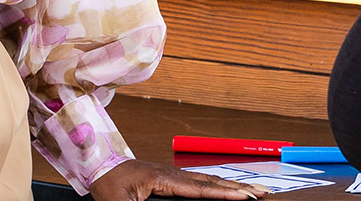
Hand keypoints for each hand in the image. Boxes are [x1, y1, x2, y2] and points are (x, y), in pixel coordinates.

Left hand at [90, 159, 270, 200]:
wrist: (98, 165)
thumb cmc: (107, 184)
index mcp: (161, 178)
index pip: (198, 188)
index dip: (222, 193)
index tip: (243, 197)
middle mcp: (172, 173)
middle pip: (211, 182)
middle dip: (238, 188)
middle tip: (262, 194)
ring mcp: (173, 173)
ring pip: (208, 181)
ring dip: (232, 186)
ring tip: (254, 192)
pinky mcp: (172, 178)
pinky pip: (200, 182)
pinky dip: (218, 186)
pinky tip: (228, 189)